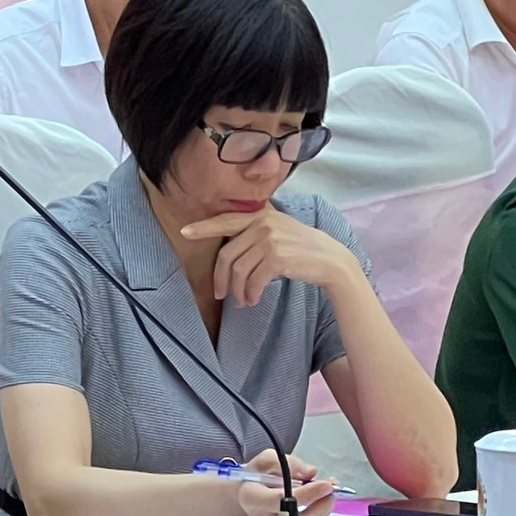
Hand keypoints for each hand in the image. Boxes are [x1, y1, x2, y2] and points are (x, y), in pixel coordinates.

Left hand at [179, 208, 360, 304]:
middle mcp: (263, 224)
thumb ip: (255, 230)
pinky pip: (253, 280)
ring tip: (242, 300)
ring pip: (238, 270)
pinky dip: (250, 293)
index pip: (226, 220)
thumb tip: (228, 246)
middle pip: (227, 253)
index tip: (184, 232)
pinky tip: (253, 300)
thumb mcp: (279, 229)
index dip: (204, 227)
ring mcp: (270, 239)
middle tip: (220, 294)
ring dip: (237, 290)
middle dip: (220, 277)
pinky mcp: (277, 257)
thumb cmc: (301, 248)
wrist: (330, 260)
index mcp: (261, 215)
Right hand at [232, 448, 332, 515]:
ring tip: (328, 492)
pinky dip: (320, 515)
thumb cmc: (257, 477)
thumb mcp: (267, 460)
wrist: (250, 495)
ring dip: (323, 510)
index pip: (280, 499)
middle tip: (331, 490)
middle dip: (320, 506)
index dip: (305, 494)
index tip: (325, 485)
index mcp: (252, 497)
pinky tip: (322, 501)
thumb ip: (288, 463)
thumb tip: (311, 472)